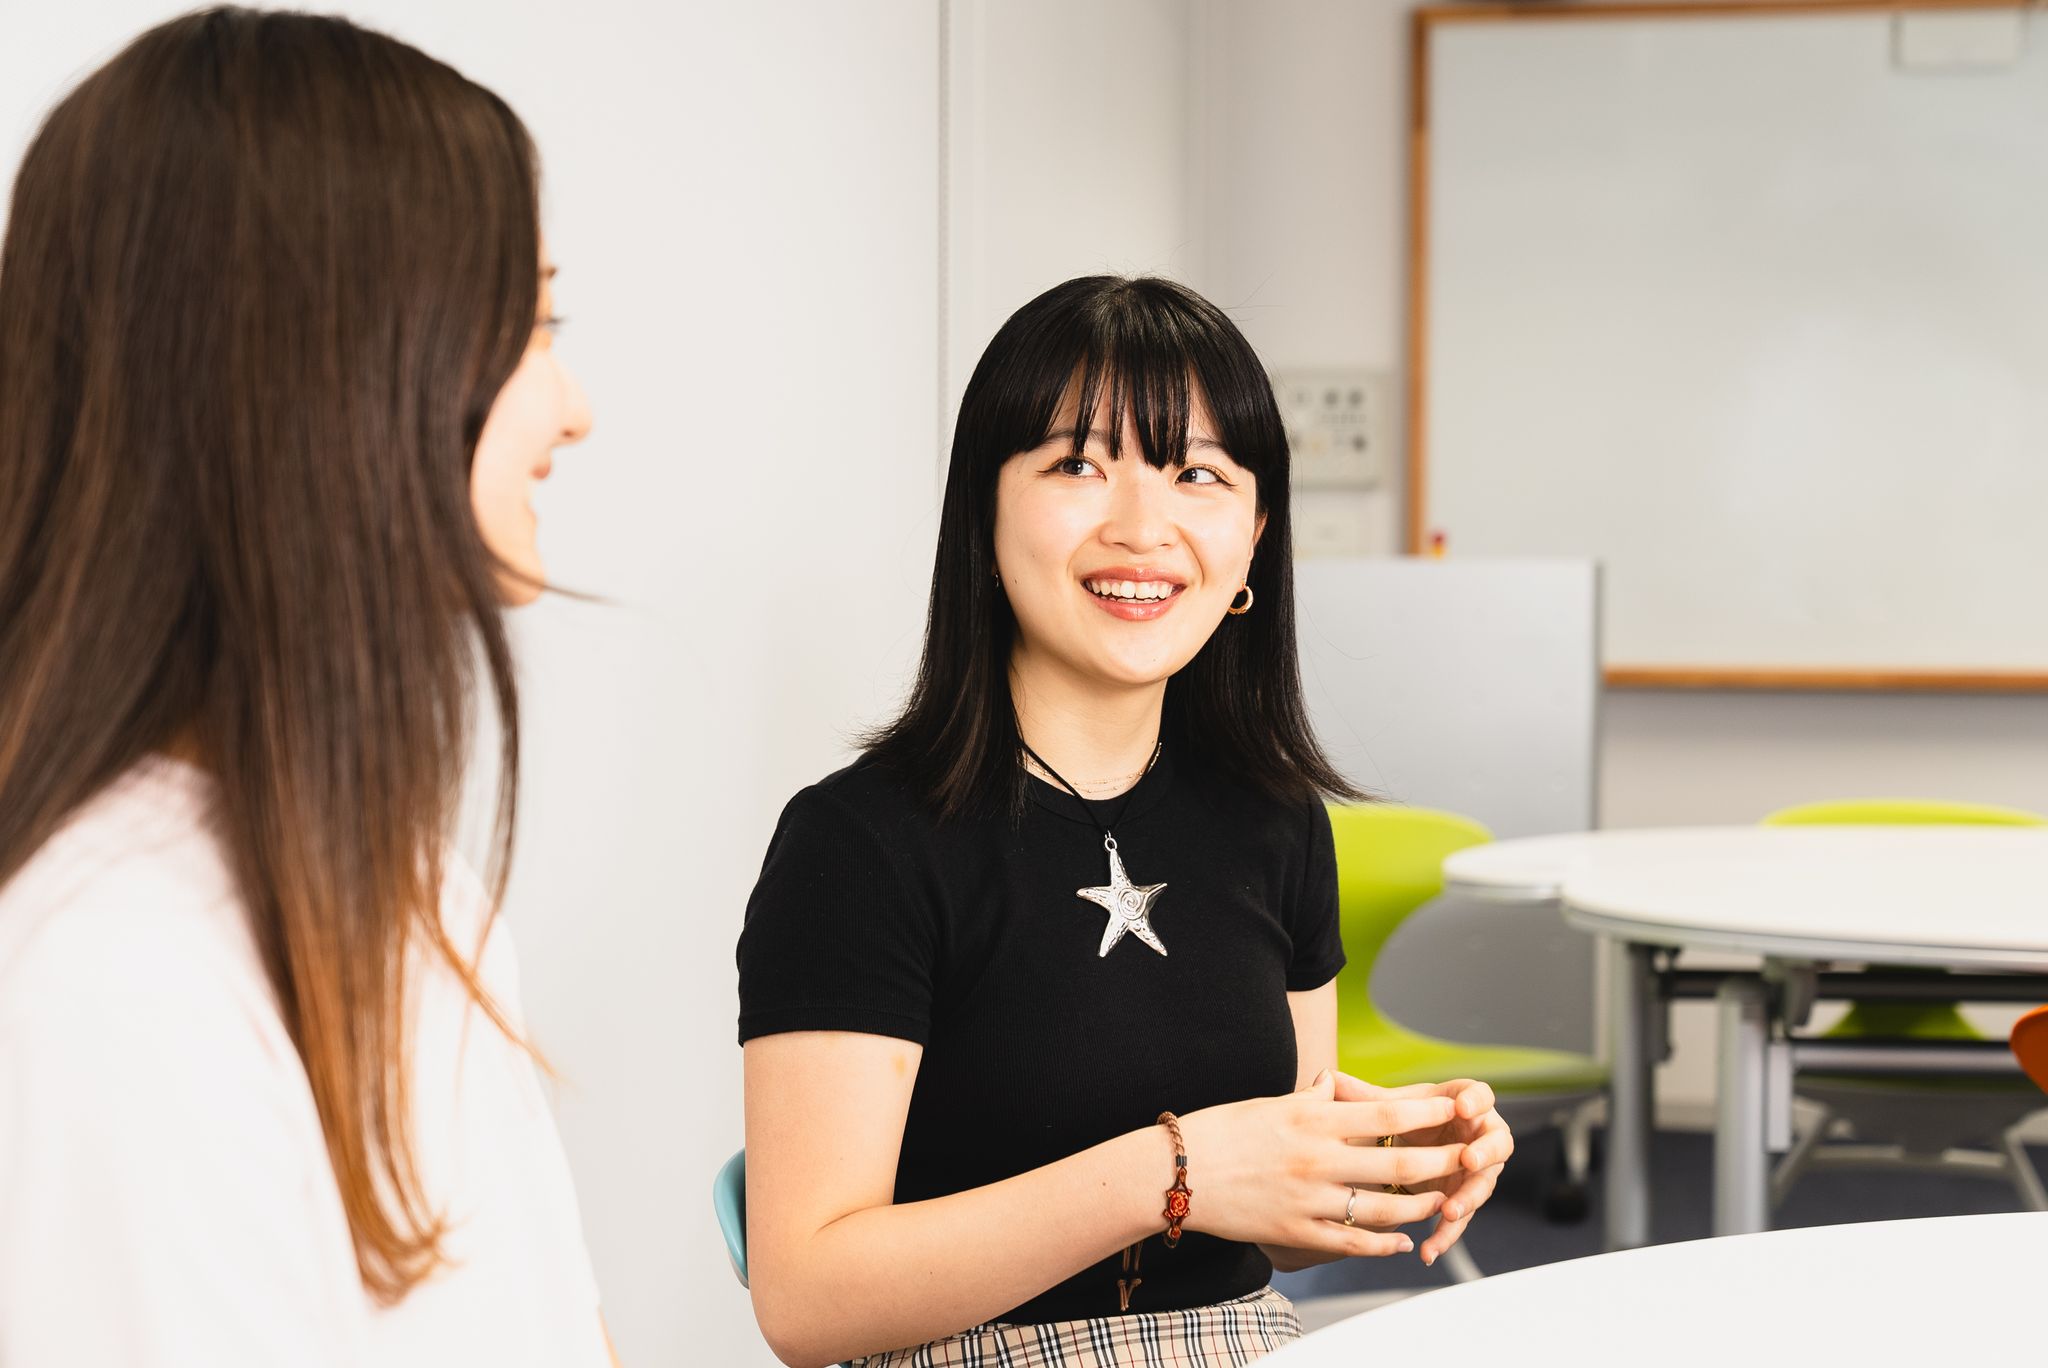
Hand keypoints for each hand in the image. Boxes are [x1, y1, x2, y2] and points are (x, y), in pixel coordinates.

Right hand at [1176, 1071, 1463, 1264]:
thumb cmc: (1222, 1130)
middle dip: (1442, 1163)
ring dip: (1419, 1207)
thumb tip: (1336, 1084)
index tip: (1458, 1110)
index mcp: (1312, 1119)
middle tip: (1471, 1159)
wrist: (1177, 1172)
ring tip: (1440, 1203)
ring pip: (1383, 1210)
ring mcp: (1308, 1200)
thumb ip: (1312, 1098)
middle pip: (1397, 1164)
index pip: (1387, 1115)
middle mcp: (1317, 1159)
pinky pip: (1351, 1243)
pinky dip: (1382, 1244)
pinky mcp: (1295, 1233)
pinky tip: (1402, 1242)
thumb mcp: (1271, 1103)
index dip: (1430, 1114)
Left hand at [1333, 1072, 1512, 1266]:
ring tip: (1449, 1212)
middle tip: (1469, 1160)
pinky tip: (1429, 1251)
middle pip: (1497, 1142)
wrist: (1404, 1146)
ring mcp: (1477, 1170)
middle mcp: (1478, 1135)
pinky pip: (1463, 1219)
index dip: (1476, 1100)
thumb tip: (1328, 1078)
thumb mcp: (1383, 1107)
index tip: (1462, 1107)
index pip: (1481, 1094)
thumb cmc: (1399, 1118)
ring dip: (1469, 1199)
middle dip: (1485, 1152)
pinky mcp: (1465, 1198)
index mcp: (1463, 1103)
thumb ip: (1363, 1096)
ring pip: (1483, 1185)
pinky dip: (1447, 1235)